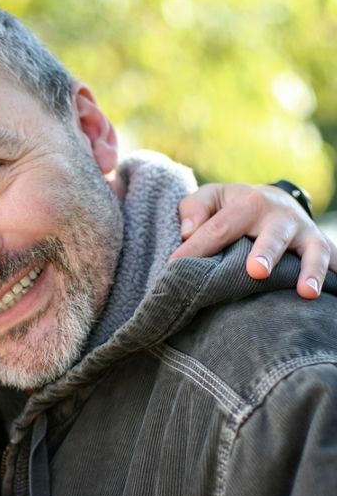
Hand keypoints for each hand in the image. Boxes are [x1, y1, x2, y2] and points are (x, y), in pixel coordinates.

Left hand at [169, 183, 336, 298]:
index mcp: (248, 203)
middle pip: (273, 235)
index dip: (197, 249)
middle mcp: (280, 216)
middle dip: (266, 252)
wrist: (272, 201)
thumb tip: (187, 232)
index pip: (219, 229)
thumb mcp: (210, 198)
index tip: (174, 268)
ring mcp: (305, 233)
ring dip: (311, 270)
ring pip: (313, 250)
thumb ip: (194, 208)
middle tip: (256, 272)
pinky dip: (334, 275)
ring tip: (306, 292)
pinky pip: (333, 261)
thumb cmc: (230, 206)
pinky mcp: (321, 248)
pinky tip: (328, 297)